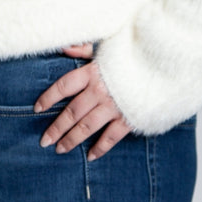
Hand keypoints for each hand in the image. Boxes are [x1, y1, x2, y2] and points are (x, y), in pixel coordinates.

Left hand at [34, 43, 130, 160]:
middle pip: (72, 112)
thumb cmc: (133, 54)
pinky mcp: (128, 118)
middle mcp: (100, 91)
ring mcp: (113, 107)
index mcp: (92, 72)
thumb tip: (63, 47)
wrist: (163, 65)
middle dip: (56, 128)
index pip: (64, 86)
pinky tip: (90, 156)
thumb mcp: (107, 45)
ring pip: (86, 127)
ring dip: (71, 140)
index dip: (49, 97)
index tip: (37, 108)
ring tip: (60, 149)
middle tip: (44, 141)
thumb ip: (84, 48)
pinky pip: (110, 137)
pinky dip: (100, 148)